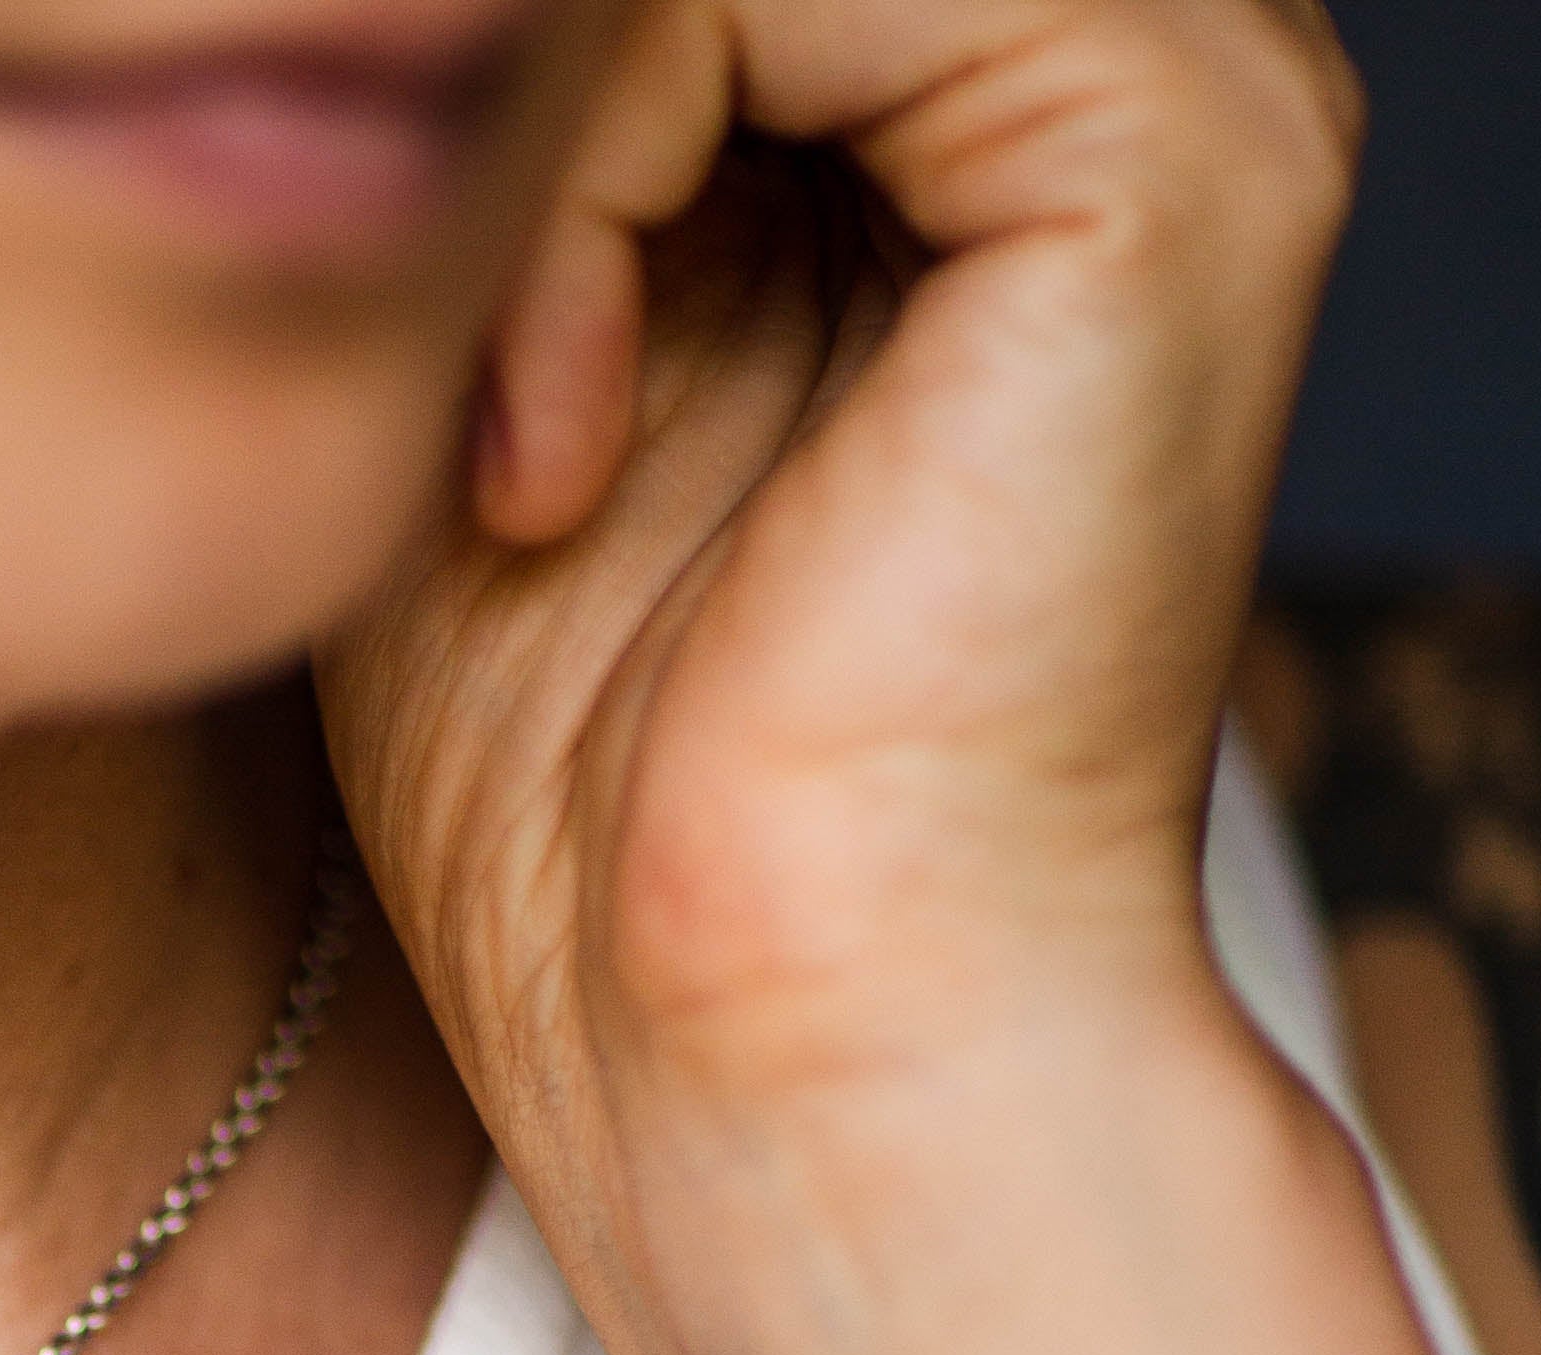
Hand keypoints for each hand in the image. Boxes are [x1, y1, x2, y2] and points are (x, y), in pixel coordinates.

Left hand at [317, 0, 1363, 1354]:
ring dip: (517, 152)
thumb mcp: (466, 387)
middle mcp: (1101, 59)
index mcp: (963, 117)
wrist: (762, 1065)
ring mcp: (1173, 75)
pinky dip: (582, 177)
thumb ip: (490, 159)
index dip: (491, 111)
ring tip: (498, 447)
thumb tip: (367, 31)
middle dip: (502, 114)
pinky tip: (548, 453)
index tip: (391, 369)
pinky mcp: (1163, 141)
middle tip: (432, 395)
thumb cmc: (596, 812)